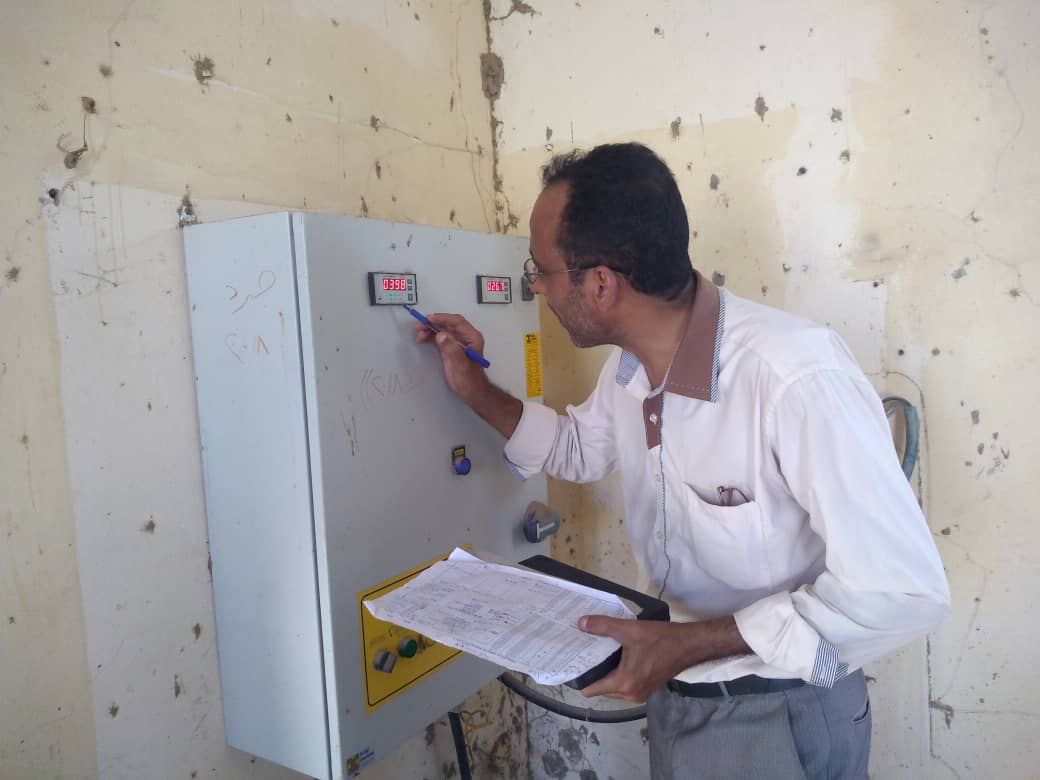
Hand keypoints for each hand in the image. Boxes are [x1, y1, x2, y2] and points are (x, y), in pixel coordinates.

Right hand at [415, 313, 489, 402]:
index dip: (443, 318)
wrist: (471, 391)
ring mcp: (457, 342)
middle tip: (420, 325)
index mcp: (472, 337)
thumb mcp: (461, 365)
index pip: (457, 322)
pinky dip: (430, 336)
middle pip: (448, 324)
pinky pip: (439, 337)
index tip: (430, 319)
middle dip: (433, 323)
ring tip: (419, 334)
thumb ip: (452, 349)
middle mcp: (465, 337)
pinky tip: (422, 338)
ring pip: (442, 330)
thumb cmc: (470, 379)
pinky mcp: (450, 347)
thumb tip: (441, 335)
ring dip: (430, 329)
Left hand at [576, 615, 749, 701]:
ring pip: (614, 688)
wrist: (689, 645)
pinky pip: (625, 685)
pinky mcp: (647, 688)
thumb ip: (603, 627)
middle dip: (593, 674)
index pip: (592, 690)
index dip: (580, 679)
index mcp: (624, 684)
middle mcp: (630, 694)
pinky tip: (615, 657)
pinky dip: (619, 674)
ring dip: (607, 674)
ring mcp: (640, 693)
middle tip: (583, 655)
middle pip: (602, 689)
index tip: (570, 665)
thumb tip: (581, 623)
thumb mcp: (629, 630)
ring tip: (597, 654)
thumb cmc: (660, 639)